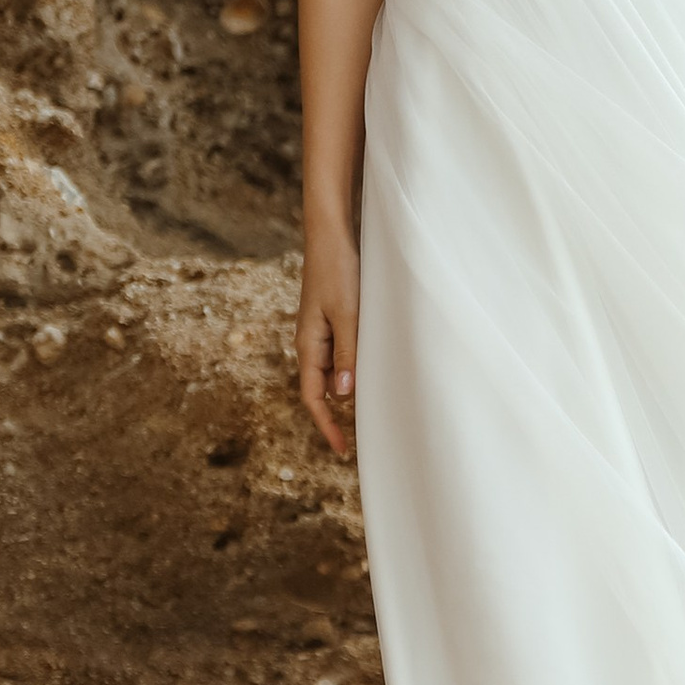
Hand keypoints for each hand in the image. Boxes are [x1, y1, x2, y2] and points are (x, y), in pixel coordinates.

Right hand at [298, 228, 358, 457]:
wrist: (332, 235)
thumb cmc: (340, 271)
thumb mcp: (348, 314)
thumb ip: (347, 352)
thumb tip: (344, 393)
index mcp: (308, 344)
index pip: (314, 397)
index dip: (327, 425)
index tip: (344, 449)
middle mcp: (311, 342)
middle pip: (324, 389)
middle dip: (340, 415)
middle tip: (365, 437)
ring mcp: (321, 331)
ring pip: (335, 372)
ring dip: (351, 390)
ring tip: (375, 410)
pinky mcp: (333, 319)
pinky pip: (342, 353)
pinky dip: (355, 368)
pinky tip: (374, 372)